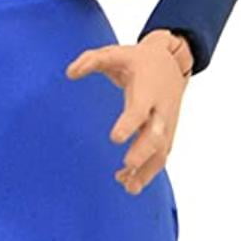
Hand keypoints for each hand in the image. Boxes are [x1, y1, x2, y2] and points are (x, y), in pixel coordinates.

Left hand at [65, 30, 192, 195]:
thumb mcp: (115, 53)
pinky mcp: (167, 134)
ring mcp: (166, 124)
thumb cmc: (138, 60)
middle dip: (143, 152)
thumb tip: (69, 73)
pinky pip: (161, 157)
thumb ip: (91, 60)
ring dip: (147, 171)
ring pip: (161, 151)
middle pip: (157, 134)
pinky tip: (129, 184)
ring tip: (128, 187)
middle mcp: (160, 109)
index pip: (140, 109)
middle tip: (127, 165)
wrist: (171, 63)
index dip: (130, 124)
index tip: (115, 138)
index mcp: (148, 89)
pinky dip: (148, 172)